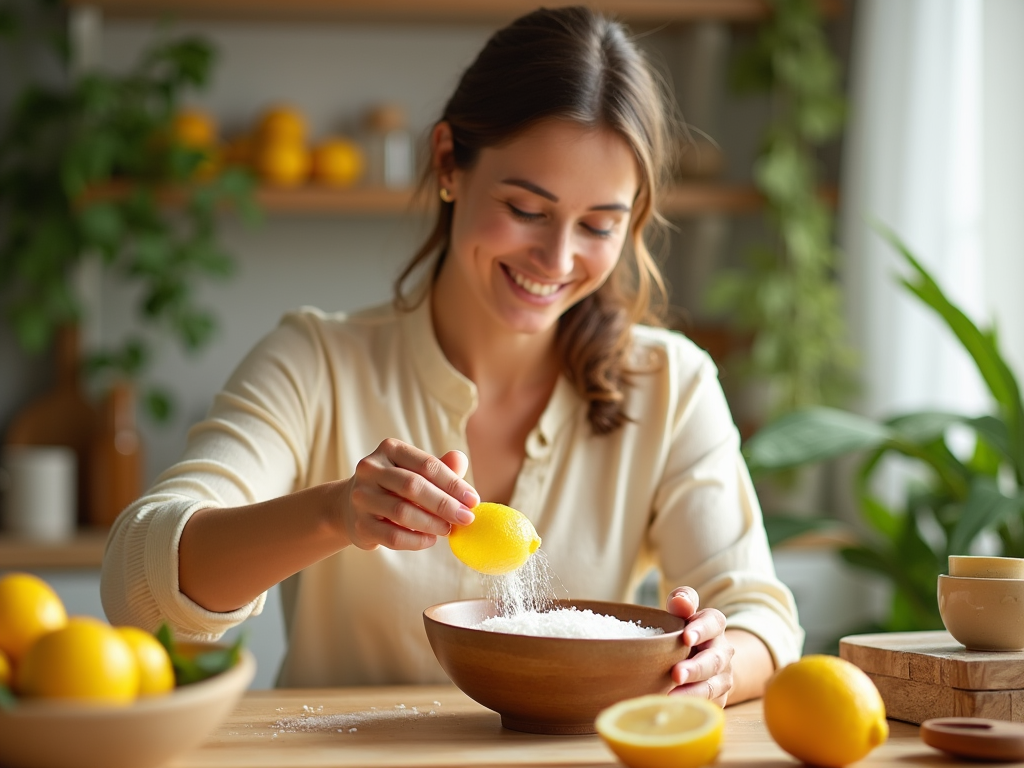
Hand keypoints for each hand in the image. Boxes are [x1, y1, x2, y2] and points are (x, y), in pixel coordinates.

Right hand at [339, 439, 479, 550]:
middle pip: (413, 486)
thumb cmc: (394, 486)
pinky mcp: (359, 524)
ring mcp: (361, 497)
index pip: (427, 465)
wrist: (350, 506)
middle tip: (467, 518)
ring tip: (449, 529)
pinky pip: (392, 536)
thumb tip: (460, 459)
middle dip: (445, 504)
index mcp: (389, 449)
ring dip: (432, 523)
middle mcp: (370, 469)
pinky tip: (431, 540)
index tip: (473, 500)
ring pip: (402, 512)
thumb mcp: (415, 471)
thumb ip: (440, 467)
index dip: (453, 483)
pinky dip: (416, 540)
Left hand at [666, 586, 733, 705]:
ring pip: (712, 686)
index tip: (686, 637)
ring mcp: (722, 677)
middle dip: (695, 668)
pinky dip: (692, 706)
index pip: (713, 623)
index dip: (701, 630)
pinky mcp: (717, 698)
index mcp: (715, 626)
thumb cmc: (684, 630)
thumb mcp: (683, 612)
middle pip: (714, 660)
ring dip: (693, 692)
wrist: (702, 657)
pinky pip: (707, 704)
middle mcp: (722, 651)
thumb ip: (682, 601)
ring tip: (671, 697)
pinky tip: (674, 708)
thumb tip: (680, 601)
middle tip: (676, 674)